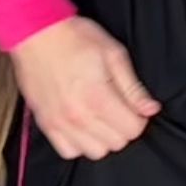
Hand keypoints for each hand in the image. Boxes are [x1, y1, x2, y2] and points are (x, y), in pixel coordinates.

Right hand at [15, 14, 160, 161]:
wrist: (35, 33)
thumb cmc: (74, 38)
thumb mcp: (113, 54)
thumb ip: (133, 87)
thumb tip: (150, 109)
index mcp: (98, 98)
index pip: (132, 129)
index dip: (139, 118)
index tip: (135, 107)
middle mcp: (78, 116)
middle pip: (116, 144)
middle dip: (123, 128)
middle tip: (118, 109)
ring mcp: (60, 123)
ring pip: (94, 152)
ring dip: (103, 138)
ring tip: (100, 118)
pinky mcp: (45, 124)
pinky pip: (68, 151)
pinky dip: (79, 143)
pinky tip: (82, 126)